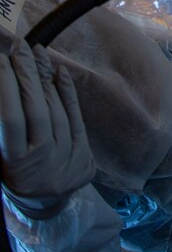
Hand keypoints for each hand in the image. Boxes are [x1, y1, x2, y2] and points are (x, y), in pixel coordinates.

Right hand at [0, 39, 95, 218]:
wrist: (45, 204)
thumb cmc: (12, 174)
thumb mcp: (1, 156)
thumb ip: (5, 125)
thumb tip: (5, 88)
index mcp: (15, 162)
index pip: (10, 119)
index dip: (6, 87)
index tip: (0, 61)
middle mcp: (42, 159)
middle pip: (35, 109)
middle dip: (26, 74)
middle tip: (19, 47)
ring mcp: (66, 156)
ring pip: (55, 108)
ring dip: (44, 76)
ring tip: (35, 51)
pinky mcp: (83, 151)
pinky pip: (75, 115)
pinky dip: (66, 92)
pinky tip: (58, 71)